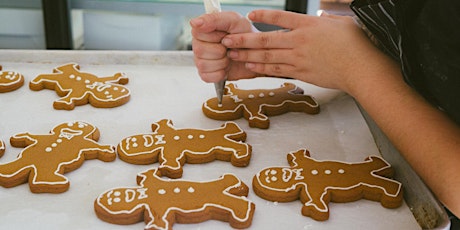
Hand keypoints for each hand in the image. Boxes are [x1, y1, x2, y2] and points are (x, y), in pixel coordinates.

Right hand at [190, 11, 260, 82]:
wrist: (257, 54)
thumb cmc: (246, 35)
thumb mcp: (234, 21)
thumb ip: (214, 19)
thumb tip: (195, 22)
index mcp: (203, 29)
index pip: (197, 33)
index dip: (214, 36)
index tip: (225, 35)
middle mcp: (199, 44)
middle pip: (199, 50)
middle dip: (220, 50)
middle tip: (229, 47)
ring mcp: (201, 60)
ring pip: (203, 64)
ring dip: (221, 62)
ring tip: (229, 57)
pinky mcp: (206, 74)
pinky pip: (208, 77)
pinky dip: (220, 73)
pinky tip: (226, 67)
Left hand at [222, 10, 392, 92]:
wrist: (361, 69)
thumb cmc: (356, 45)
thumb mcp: (341, 23)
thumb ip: (325, 20)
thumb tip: (320, 16)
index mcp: (308, 25)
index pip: (280, 17)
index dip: (263, 15)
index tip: (250, 14)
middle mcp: (300, 41)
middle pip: (265, 39)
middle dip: (243, 39)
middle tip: (227, 40)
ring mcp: (298, 58)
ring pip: (267, 56)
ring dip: (247, 54)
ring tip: (233, 53)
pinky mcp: (301, 73)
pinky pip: (276, 70)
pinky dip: (262, 68)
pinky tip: (251, 66)